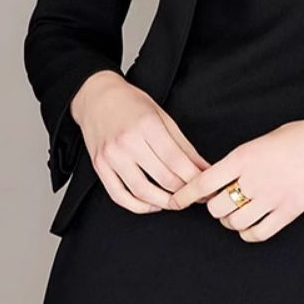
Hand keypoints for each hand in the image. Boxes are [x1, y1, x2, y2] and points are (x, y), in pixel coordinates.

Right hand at [71, 71, 209, 213]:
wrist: (97, 97)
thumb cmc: (131, 104)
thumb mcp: (163, 117)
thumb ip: (184, 146)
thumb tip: (204, 169)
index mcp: (148, 126)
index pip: (177, 162)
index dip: (195, 180)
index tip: (207, 188)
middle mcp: (128, 141)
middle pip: (163, 178)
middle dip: (184, 193)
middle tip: (196, 198)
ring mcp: (111, 156)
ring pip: (142, 191)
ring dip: (164, 203)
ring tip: (177, 203)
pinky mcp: (99, 166)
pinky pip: (119, 195)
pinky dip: (138, 206)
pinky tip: (152, 205)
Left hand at [166, 118, 303, 240]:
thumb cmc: (296, 138)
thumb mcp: (258, 142)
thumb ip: (237, 162)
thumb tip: (216, 182)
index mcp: (243, 157)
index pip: (203, 181)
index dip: (185, 195)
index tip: (175, 202)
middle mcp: (254, 179)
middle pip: (216, 208)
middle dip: (214, 208)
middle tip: (221, 203)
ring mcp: (272, 197)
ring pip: (235, 223)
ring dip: (231, 222)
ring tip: (237, 213)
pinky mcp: (289, 211)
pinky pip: (258, 234)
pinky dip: (249, 233)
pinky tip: (250, 226)